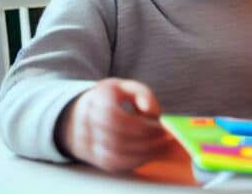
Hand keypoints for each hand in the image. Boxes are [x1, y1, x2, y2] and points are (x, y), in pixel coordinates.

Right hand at [54, 78, 173, 172]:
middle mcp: (87, 122)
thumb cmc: (113, 98)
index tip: (161, 126)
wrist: (85, 113)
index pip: (114, 118)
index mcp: (96, 100)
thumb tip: (151, 111)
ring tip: (163, 145)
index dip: (139, 125)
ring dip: (143, 153)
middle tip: (167, 137)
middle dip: (145, 140)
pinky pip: (114, 164)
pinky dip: (135, 161)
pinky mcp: (96, 157)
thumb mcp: (127, 87)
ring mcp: (88, 142)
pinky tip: (151, 153)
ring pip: (114, 154)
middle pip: (116, 138)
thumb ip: (142, 94)